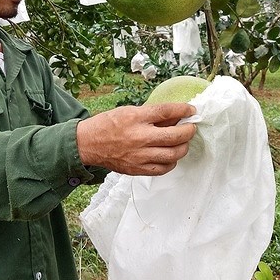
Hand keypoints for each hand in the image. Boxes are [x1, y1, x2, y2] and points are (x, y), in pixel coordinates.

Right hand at [76, 103, 196, 175]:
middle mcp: (139, 137)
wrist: (88, 144)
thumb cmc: (108, 125)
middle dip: (189, 131)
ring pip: (173, 154)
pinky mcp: (137, 169)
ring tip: (183, 142)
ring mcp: (139, 155)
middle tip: (191, 127)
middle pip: (175, 135)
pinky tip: (171, 155)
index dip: (183, 110)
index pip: (167, 112)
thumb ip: (151, 115)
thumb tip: (174, 116)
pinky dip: (172, 162)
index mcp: (136, 118)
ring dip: (183, 147)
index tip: (191, 110)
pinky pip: (163, 168)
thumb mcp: (128, 111)